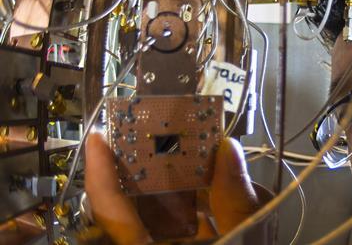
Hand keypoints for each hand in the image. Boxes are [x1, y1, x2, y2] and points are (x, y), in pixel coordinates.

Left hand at [85, 133, 259, 244]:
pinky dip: (189, 195)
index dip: (101, 174)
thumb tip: (229, 149)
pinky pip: (172, 217)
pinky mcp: (176, 241)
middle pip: (132, 203)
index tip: (100, 137)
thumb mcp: (240, 243)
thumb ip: (237, 203)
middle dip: (144, 163)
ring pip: (154, 207)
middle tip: (159, 129)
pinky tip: (207, 175)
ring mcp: (161, 243)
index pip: (112, 213)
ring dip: (171, 175)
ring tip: (185, 143)